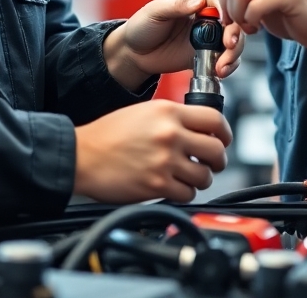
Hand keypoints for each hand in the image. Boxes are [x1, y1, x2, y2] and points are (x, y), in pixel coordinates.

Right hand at [73, 100, 231, 203]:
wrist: (81, 156)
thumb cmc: (107, 135)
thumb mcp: (143, 112)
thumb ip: (172, 118)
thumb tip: (198, 130)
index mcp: (167, 112)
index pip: (215, 120)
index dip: (225, 133)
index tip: (222, 140)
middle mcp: (170, 135)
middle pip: (216, 150)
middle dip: (218, 161)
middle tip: (211, 164)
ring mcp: (165, 161)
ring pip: (205, 176)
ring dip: (200, 179)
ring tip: (187, 177)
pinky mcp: (157, 185)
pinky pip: (188, 194)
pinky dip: (184, 193)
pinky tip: (173, 187)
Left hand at [104, 0, 244, 89]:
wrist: (135, 54)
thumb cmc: (142, 26)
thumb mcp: (155, 11)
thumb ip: (177, 5)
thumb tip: (199, 2)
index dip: (224, 8)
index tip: (222, 20)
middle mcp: (206, 14)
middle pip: (232, 19)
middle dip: (234, 33)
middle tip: (229, 45)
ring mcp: (209, 35)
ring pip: (233, 40)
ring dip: (234, 52)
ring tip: (223, 64)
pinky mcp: (209, 53)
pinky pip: (226, 57)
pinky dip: (229, 64)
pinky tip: (221, 70)